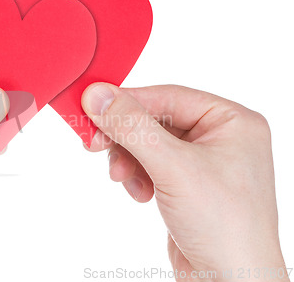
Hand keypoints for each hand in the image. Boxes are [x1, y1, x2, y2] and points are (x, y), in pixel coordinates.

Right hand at [82, 83, 288, 280]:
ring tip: (122, 179)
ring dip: (128, 160)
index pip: (167, 97)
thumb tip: (99, 95)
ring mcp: (202, 162)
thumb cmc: (225, 227)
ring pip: (148, 144)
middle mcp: (218, 137)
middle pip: (154, 120)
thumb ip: (133, 127)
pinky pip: (150, 165)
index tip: (92, 107)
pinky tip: (141, 194)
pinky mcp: (186, 184)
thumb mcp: (173, 167)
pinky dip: (137, 176)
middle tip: (93, 144)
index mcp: (231, 121)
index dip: (127, 102)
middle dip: (124, 137)